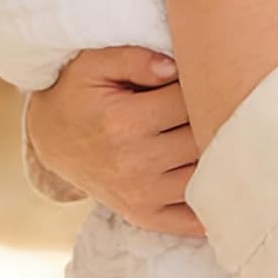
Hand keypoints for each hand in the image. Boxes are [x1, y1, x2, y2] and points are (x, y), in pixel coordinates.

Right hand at [27, 47, 204, 236]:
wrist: (50, 137)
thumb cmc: (78, 92)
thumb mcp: (94, 63)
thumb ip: (135, 58)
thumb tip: (174, 68)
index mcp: (124, 122)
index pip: (190, 100)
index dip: (203, 83)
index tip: (204, 74)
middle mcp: (135, 163)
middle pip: (202, 137)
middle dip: (215, 117)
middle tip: (221, 102)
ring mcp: (140, 195)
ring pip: (205, 174)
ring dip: (220, 154)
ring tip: (222, 131)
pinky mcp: (143, 215)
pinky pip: (190, 219)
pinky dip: (213, 205)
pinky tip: (226, 183)